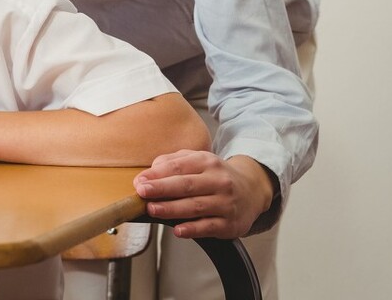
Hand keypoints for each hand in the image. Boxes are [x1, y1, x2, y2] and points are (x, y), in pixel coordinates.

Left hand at [134, 151, 274, 238]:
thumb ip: (171, 163)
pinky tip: (178, 230)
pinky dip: (193, 229)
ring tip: (153, 209)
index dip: (157, 175)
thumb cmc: (215, 176)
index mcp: (207, 162)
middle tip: (142, 193)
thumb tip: (148, 173)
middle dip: (162, 189)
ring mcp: (226, 203)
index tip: (140, 181)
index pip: (179, 167)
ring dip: (172, 209)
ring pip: (196, 206)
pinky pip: (209, 227)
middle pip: (186, 185)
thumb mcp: (197, 160)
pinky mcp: (230, 223)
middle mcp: (218, 181)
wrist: (252, 190)